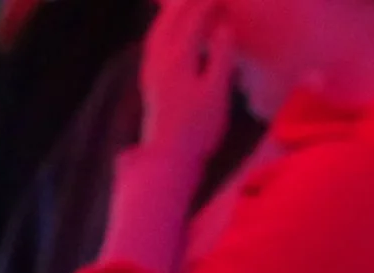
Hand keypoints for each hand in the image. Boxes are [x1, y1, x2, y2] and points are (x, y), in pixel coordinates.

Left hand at [136, 0, 235, 167]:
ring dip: (172, 11)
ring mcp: (151, 67)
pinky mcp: (148, 78)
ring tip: (184, 2)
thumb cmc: (197, 128)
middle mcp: (160, 56)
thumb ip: (221, 57)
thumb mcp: (216, 93)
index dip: (208, 3)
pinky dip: (162, 26)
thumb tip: (225, 27)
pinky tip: (167, 29)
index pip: (194, 19)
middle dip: (188, 1)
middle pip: (172, 18)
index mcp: (179, 57)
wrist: (167, 156)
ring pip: (159, 27)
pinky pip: (153, 40)